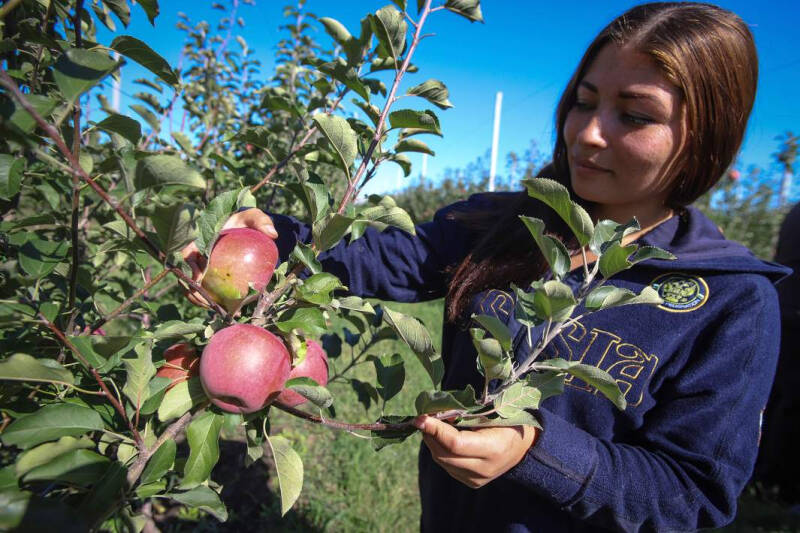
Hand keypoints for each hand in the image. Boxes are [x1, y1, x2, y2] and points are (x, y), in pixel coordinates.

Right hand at [181, 208, 277, 307]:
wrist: (246, 230)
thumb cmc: (245, 223)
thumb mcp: (252, 217)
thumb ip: (260, 221)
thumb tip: (272, 234)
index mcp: (201, 239)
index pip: (187, 253)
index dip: (188, 266)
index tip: (198, 278)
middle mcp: (197, 254)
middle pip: (185, 273)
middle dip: (191, 289)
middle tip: (204, 301)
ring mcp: (202, 266)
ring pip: (193, 285)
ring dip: (199, 299)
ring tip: (214, 308)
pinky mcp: (210, 276)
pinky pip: (207, 290)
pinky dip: (212, 301)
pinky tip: (226, 310)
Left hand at [414, 414, 536, 488]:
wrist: (523, 447)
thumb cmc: (506, 422)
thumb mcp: (490, 412)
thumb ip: (463, 413)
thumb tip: (435, 412)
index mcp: (493, 449)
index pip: (455, 443)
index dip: (435, 430)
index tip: (420, 417)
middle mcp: (484, 469)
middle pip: (444, 454)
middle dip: (430, 434)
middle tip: (423, 417)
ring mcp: (477, 479)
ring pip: (442, 460)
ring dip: (432, 442)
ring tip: (432, 425)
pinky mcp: (471, 482)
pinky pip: (447, 465)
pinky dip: (440, 450)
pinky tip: (442, 438)